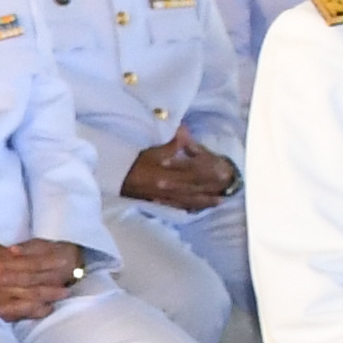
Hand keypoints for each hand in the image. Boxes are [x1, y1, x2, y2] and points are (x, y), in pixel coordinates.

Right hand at [121, 140, 236, 210]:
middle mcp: (169, 189)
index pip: (194, 172)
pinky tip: (198, 208)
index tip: (222, 169)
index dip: (208, 171)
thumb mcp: (151, 150)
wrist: (114, 177)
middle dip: (212, 188)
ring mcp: (165, 198)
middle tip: (227, 186)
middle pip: (196, 188)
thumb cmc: (132, 161)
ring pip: (190, 200)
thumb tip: (185, 134)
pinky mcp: (160, 203)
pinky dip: (191, 208)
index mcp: (168, 174)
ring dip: (205, 201)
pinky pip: (179, 207)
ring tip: (219, 201)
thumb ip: (170, 144)